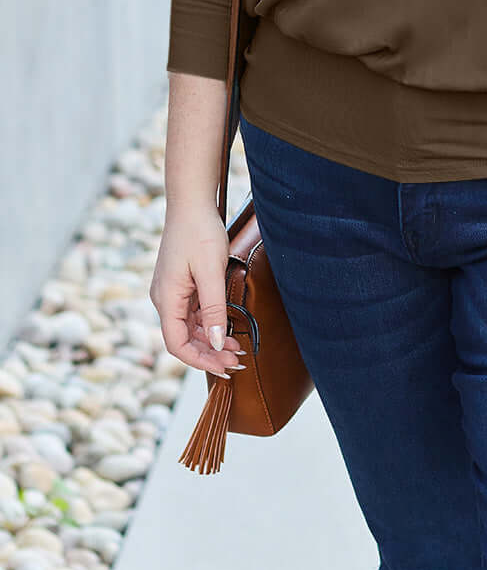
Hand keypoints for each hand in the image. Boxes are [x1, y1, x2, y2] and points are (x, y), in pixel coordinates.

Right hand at [149, 204, 246, 379]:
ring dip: (211, 340)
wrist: (192, 202)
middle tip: (237, 361)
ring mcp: (172, 292)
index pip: (177, 344)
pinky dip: (209, 324)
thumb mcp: (210, 271)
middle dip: (209, 353)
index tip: (224, 368)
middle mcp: (165, 298)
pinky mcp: (181, 284)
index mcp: (166, 299)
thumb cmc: (200, 232)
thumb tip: (214, 342)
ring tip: (237, 348)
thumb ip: (213, 308)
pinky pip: (193, 313)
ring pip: (189, 327)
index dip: (200, 360)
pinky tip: (226, 328)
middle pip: (184, 338)